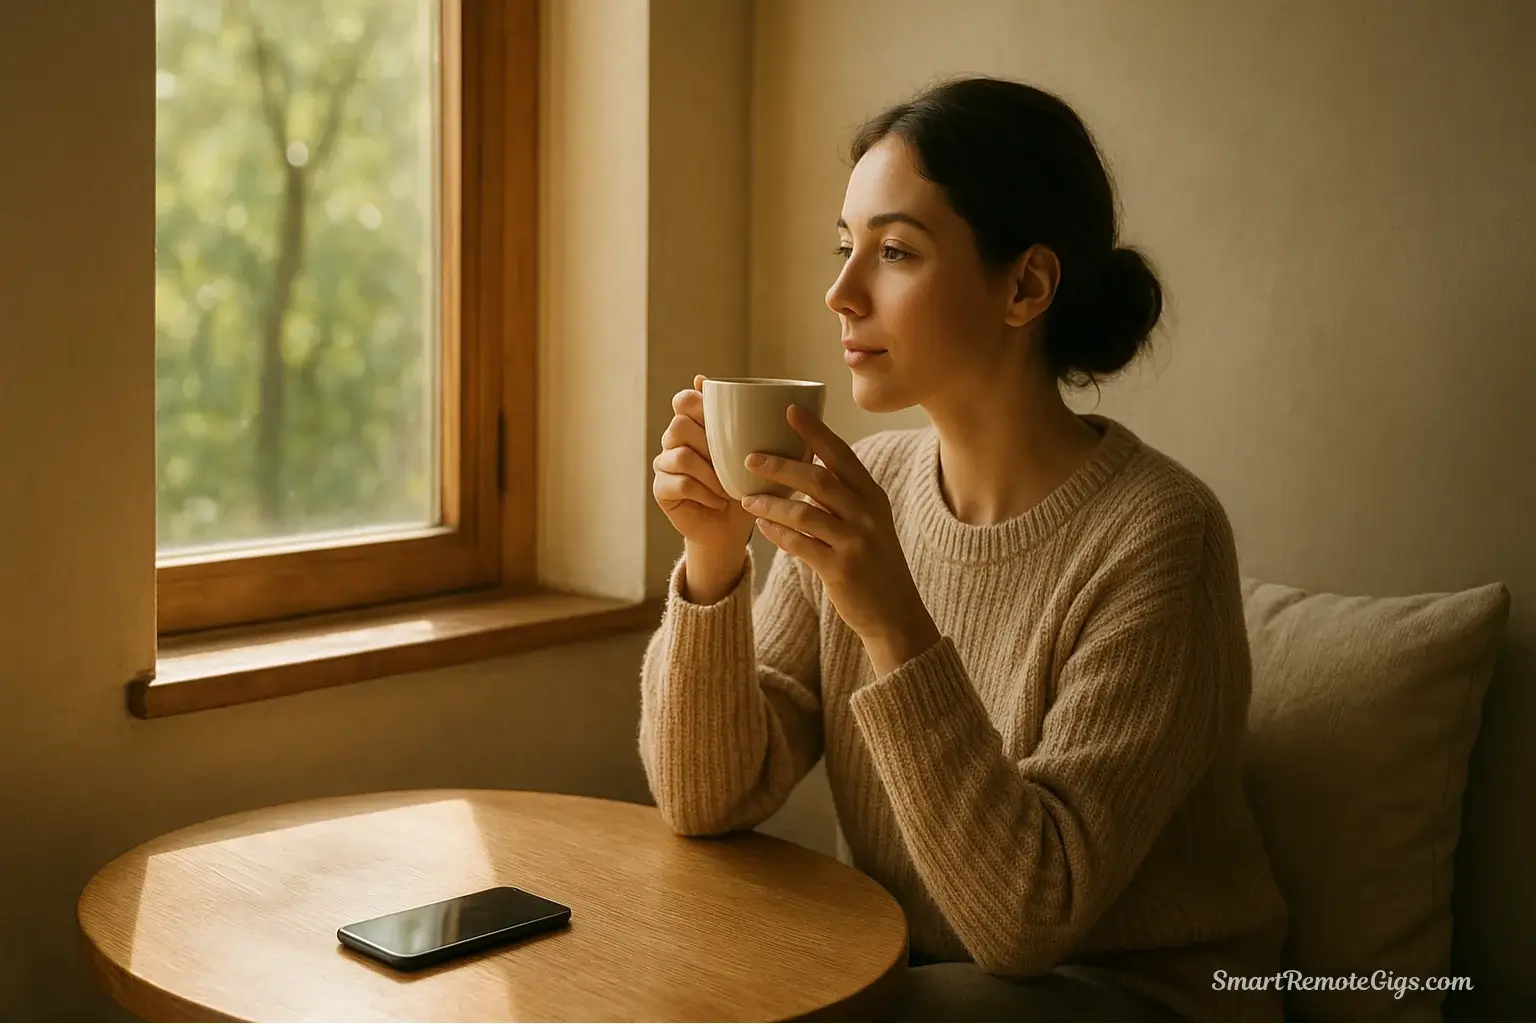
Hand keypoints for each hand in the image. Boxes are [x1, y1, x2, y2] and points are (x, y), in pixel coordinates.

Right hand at [652, 375, 756, 601]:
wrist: (731, 528)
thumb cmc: (746, 485)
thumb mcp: (756, 452)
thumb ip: (753, 424)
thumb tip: (776, 400)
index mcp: (694, 423)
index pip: (684, 400)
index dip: (699, 404)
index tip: (724, 422)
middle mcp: (674, 440)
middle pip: (680, 425)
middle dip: (710, 443)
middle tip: (732, 461)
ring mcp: (664, 464)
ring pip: (681, 455)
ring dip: (711, 473)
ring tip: (729, 488)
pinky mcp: (661, 489)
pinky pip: (680, 483)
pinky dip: (705, 493)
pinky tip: (720, 500)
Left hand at [743, 405, 941, 676]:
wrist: (895, 613)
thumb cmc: (874, 563)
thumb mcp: (868, 522)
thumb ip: (842, 496)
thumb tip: (802, 466)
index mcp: (873, 496)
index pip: (842, 455)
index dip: (816, 431)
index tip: (789, 409)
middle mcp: (867, 515)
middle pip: (819, 479)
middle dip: (782, 465)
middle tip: (750, 456)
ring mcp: (855, 542)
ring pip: (805, 513)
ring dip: (771, 503)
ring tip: (746, 497)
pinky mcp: (841, 570)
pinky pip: (801, 545)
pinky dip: (778, 534)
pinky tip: (761, 526)